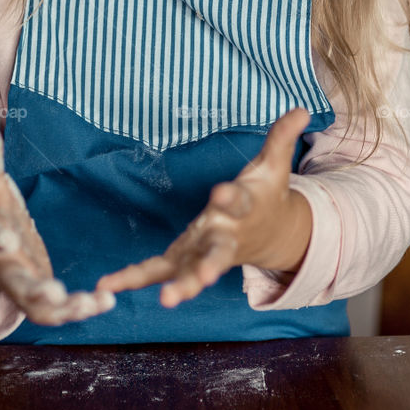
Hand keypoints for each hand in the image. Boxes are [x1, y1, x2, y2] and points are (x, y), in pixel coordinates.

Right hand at [0, 126, 115, 325]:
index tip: (6, 239)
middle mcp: (1, 266)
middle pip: (13, 283)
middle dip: (32, 290)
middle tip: (53, 293)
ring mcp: (19, 285)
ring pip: (36, 307)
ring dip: (63, 309)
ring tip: (91, 304)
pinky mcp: (36, 296)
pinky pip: (55, 311)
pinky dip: (78, 310)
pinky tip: (104, 303)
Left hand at [95, 107, 313, 307]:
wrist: (273, 235)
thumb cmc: (267, 195)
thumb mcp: (274, 165)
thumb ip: (281, 137)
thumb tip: (301, 109)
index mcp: (244, 208)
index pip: (238, 201)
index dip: (230, 196)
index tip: (220, 192)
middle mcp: (225, 234)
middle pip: (218, 253)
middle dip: (209, 266)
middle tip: (205, 278)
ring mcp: (205, 252)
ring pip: (190, 271)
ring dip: (179, 285)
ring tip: (166, 300)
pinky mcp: (187, 259)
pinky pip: (159, 270)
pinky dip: (134, 278)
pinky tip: (108, 285)